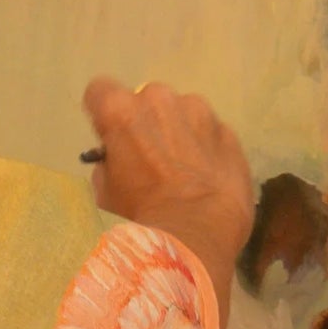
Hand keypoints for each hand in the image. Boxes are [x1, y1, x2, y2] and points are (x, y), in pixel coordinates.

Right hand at [83, 78, 254, 328]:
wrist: (196, 236)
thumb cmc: (139, 218)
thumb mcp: (104, 196)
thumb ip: (109, 165)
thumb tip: (117, 161)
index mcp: (120, 112)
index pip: (99, 92)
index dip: (103, 116)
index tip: (109, 138)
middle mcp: (159, 99)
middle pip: (146, 100)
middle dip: (146, 123)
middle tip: (148, 159)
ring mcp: (199, 111)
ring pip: (182, 112)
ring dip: (179, 131)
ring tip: (182, 170)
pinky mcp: (228, 131)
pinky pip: (210, 132)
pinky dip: (206, 148)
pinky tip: (205, 178)